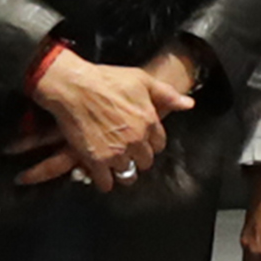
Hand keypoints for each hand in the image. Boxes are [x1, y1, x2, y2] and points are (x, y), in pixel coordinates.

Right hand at [29, 47, 185, 191]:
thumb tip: (188, 103)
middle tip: (127, 153)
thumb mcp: (140, 79)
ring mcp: (116, 151)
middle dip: (137, 157)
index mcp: (149, 121)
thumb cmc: (103, 79)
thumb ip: (166, 93)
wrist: (72, 86)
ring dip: (122, 171)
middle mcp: (136, 139)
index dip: (149, 142)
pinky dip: (104, 181)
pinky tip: (102, 177)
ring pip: (127, 173)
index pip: (159, 144)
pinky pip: (106, 181)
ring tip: (115, 167)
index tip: (141, 141)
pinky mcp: (96, 158)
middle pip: (145, 161)